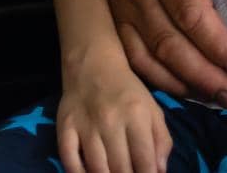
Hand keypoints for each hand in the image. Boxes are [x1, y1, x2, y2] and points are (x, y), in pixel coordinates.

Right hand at [57, 58, 170, 172]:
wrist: (93, 64)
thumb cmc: (128, 91)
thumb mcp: (152, 109)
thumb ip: (161, 139)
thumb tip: (160, 170)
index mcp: (137, 115)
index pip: (145, 160)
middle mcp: (111, 121)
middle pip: (121, 168)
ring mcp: (86, 126)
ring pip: (97, 169)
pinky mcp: (65, 128)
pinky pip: (70, 161)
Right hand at [110, 0, 226, 105]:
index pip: (192, 15)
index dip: (216, 45)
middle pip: (169, 43)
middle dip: (203, 75)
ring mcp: (123, 2)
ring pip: (148, 55)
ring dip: (182, 83)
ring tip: (216, 98)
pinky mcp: (117, 13)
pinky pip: (132, 55)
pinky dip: (157, 78)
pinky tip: (184, 88)